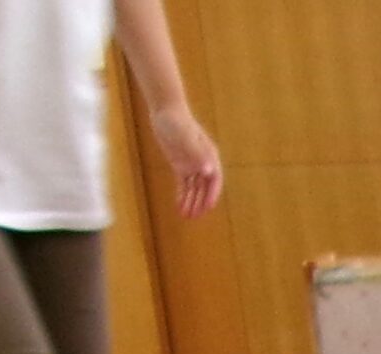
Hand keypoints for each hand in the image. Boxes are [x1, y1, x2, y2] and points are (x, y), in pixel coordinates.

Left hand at [147, 103, 221, 218]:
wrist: (166, 111)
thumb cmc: (177, 121)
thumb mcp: (185, 137)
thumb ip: (197, 154)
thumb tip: (208, 171)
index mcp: (209, 156)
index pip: (214, 180)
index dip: (212, 194)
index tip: (208, 207)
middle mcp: (203, 162)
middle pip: (204, 187)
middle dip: (200, 202)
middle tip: (194, 217)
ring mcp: (192, 164)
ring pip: (194, 188)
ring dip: (191, 202)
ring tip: (186, 216)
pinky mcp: (181, 165)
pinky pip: (184, 184)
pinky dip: (182, 195)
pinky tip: (179, 206)